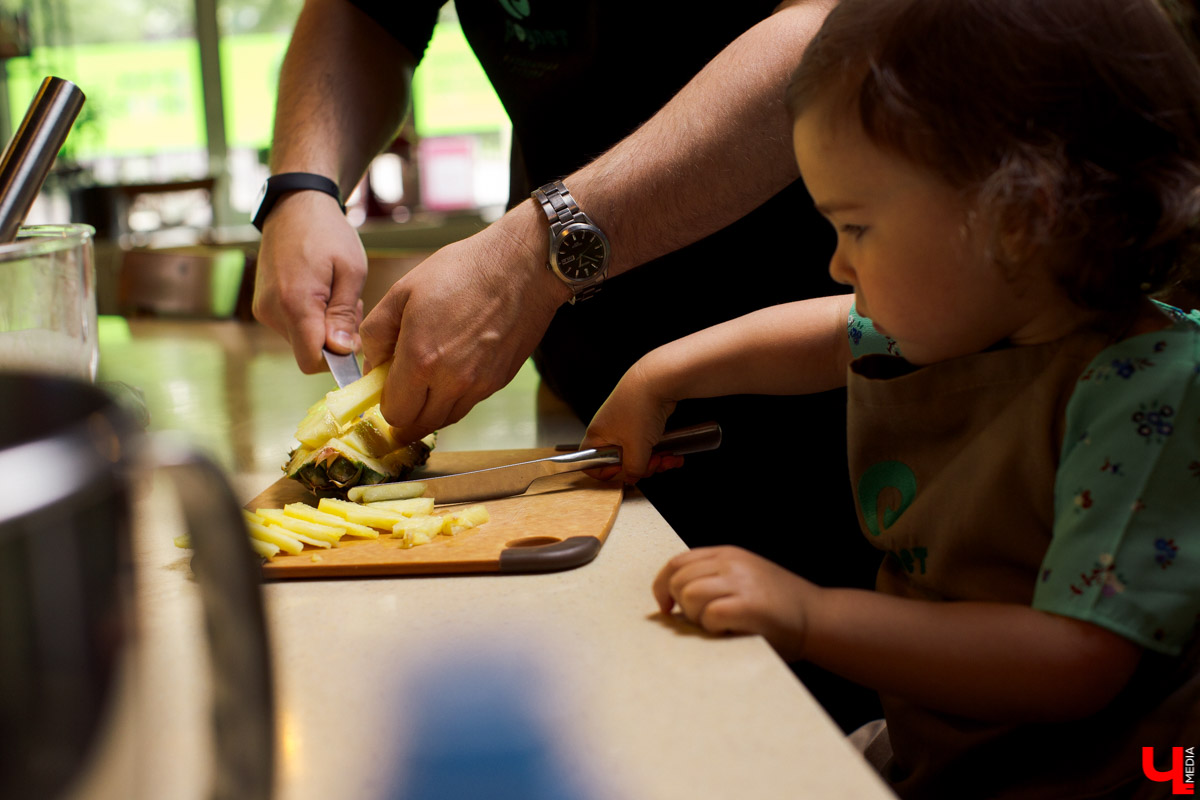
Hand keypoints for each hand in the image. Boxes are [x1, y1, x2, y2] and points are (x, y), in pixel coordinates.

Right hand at [252, 191, 367, 372]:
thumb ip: (344, 315)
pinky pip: (292, 327)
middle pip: (308, 352)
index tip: (354, 338)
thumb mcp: (350, 272)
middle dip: (334, 339)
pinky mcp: (263, 306)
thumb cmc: (328, 233)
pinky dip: (310, 319)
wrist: (295, 206)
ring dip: (323, 327)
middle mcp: (273, 311)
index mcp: (295, 304)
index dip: (336, 359)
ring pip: (301, 340)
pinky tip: (320, 293)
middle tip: (351, 306)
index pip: (312, 361)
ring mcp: (264, 309)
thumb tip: (339, 351)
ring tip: (335, 295)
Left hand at [359, 206, 566, 442]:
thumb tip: (373, 365)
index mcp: (421, 359)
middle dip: (405, 412)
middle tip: (401, 388)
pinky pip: (468, 403)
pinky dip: (454, 397)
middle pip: (418, 426)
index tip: (384, 388)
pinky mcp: (499, 381)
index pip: (394, 413)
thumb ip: (377, 333)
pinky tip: (453, 368)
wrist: (523, 266)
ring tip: (428, 379)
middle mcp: (451, 381)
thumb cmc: (464, 270)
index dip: (384, 403)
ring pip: (444, 420)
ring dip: (430, 408)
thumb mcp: (403, 290)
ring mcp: (479, 385)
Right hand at [580, 357, 680, 482]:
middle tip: (652, 465)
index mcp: (598, 437)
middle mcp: (609, 432)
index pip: (592, 465)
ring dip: (655, 461)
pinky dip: (661, 452)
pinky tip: (672, 455)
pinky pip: (649, 446)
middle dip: (641, 467)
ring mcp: (626, 427)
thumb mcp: (636, 449)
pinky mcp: (642, 424)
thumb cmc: (638, 408)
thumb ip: (633, 470)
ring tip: (667, 459)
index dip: (609, 474)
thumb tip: (632, 478)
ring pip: (638, 455)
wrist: (658, 381)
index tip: (626, 473)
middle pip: (621, 463)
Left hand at [653, 546, 816, 660]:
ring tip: (719, 625)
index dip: (663, 585)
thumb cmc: (779, 607)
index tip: (666, 607)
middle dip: (681, 605)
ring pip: (690, 595)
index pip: (678, 562)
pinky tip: (730, 631)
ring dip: (697, 617)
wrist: (819, 618)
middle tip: (702, 620)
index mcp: (728, 554)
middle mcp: (733, 563)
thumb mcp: (745, 578)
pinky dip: (713, 628)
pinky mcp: (750, 605)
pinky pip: (710, 614)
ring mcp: (742, 582)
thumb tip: (672, 597)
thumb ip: (714, 579)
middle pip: (679, 579)